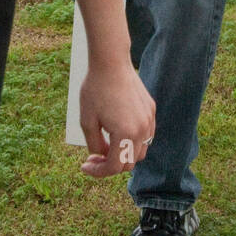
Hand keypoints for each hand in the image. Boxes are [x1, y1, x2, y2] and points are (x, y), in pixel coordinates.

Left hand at [79, 60, 155, 177]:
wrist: (111, 63)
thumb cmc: (95, 90)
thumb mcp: (87, 121)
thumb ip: (94, 144)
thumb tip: (101, 156)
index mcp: (125, 134)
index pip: (114, 167)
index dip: (98, 171)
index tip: (85, 166)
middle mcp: (142, 130)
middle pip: (129, 163)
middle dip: (110, 165)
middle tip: (93, 158)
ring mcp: (149, 120)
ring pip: (141, 151)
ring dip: (124, 154)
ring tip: (107, 146)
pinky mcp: (151, 111)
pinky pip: (145, 135)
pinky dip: (133, 141)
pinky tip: (118, 131)